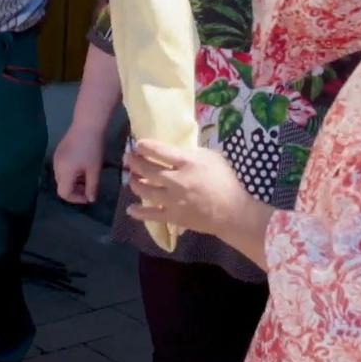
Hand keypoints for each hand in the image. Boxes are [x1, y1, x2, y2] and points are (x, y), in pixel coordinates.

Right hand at [53, 125, 105, 203]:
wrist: (87, 125)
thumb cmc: (92, 148)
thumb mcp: (94, 169)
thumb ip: (92, 187)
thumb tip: (91, 199)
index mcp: (64, 172)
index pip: (64, 193)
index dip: (76, 198)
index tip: (88, 196)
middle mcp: (56, 166)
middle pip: (62, 185)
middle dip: (75, 190)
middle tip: (89, 188)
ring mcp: (56, 158)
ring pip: (62, 177)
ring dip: (73, 181)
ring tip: (87, 177)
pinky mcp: (58, 152)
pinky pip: (62, 168)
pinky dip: (70, 173)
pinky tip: (81, 166)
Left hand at [125, 138, 256, 236]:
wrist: (233, 212)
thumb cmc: (225, 181)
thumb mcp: (213, 158)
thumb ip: (193, 152)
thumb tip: (175, 150)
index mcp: (188, 163)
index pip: (160, 151)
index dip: (146, 146)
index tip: (138, 144)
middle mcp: (177, 180)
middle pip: (148, 170)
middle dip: (134, 162)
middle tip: (127, 158)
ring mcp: (173, 200)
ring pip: (146, 190)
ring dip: (135, 183)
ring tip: (131, 178)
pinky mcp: (173, 217)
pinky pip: (151, 215)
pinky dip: (139, 212)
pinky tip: (130, 209)